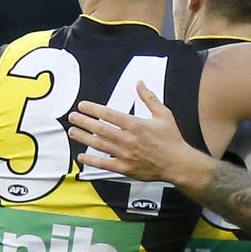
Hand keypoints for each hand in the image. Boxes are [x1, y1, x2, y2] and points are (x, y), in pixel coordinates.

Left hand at [68, 81, 191, 181]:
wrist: (177, 163)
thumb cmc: (171, 139)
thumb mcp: (163, 114)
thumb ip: (149, 98)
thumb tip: (140, 84)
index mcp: (135, 125)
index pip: (109, 114)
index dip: (93, 109)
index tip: (83, 106)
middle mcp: (128, 139)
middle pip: (100, 129)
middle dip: (83, 122)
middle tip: (72, 117)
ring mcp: (125, 155)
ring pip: (99, 145)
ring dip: (83, 138)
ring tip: (73, 132)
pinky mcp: (125, 168)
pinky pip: (104, 164)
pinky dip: (92, 161)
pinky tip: (82, 156)